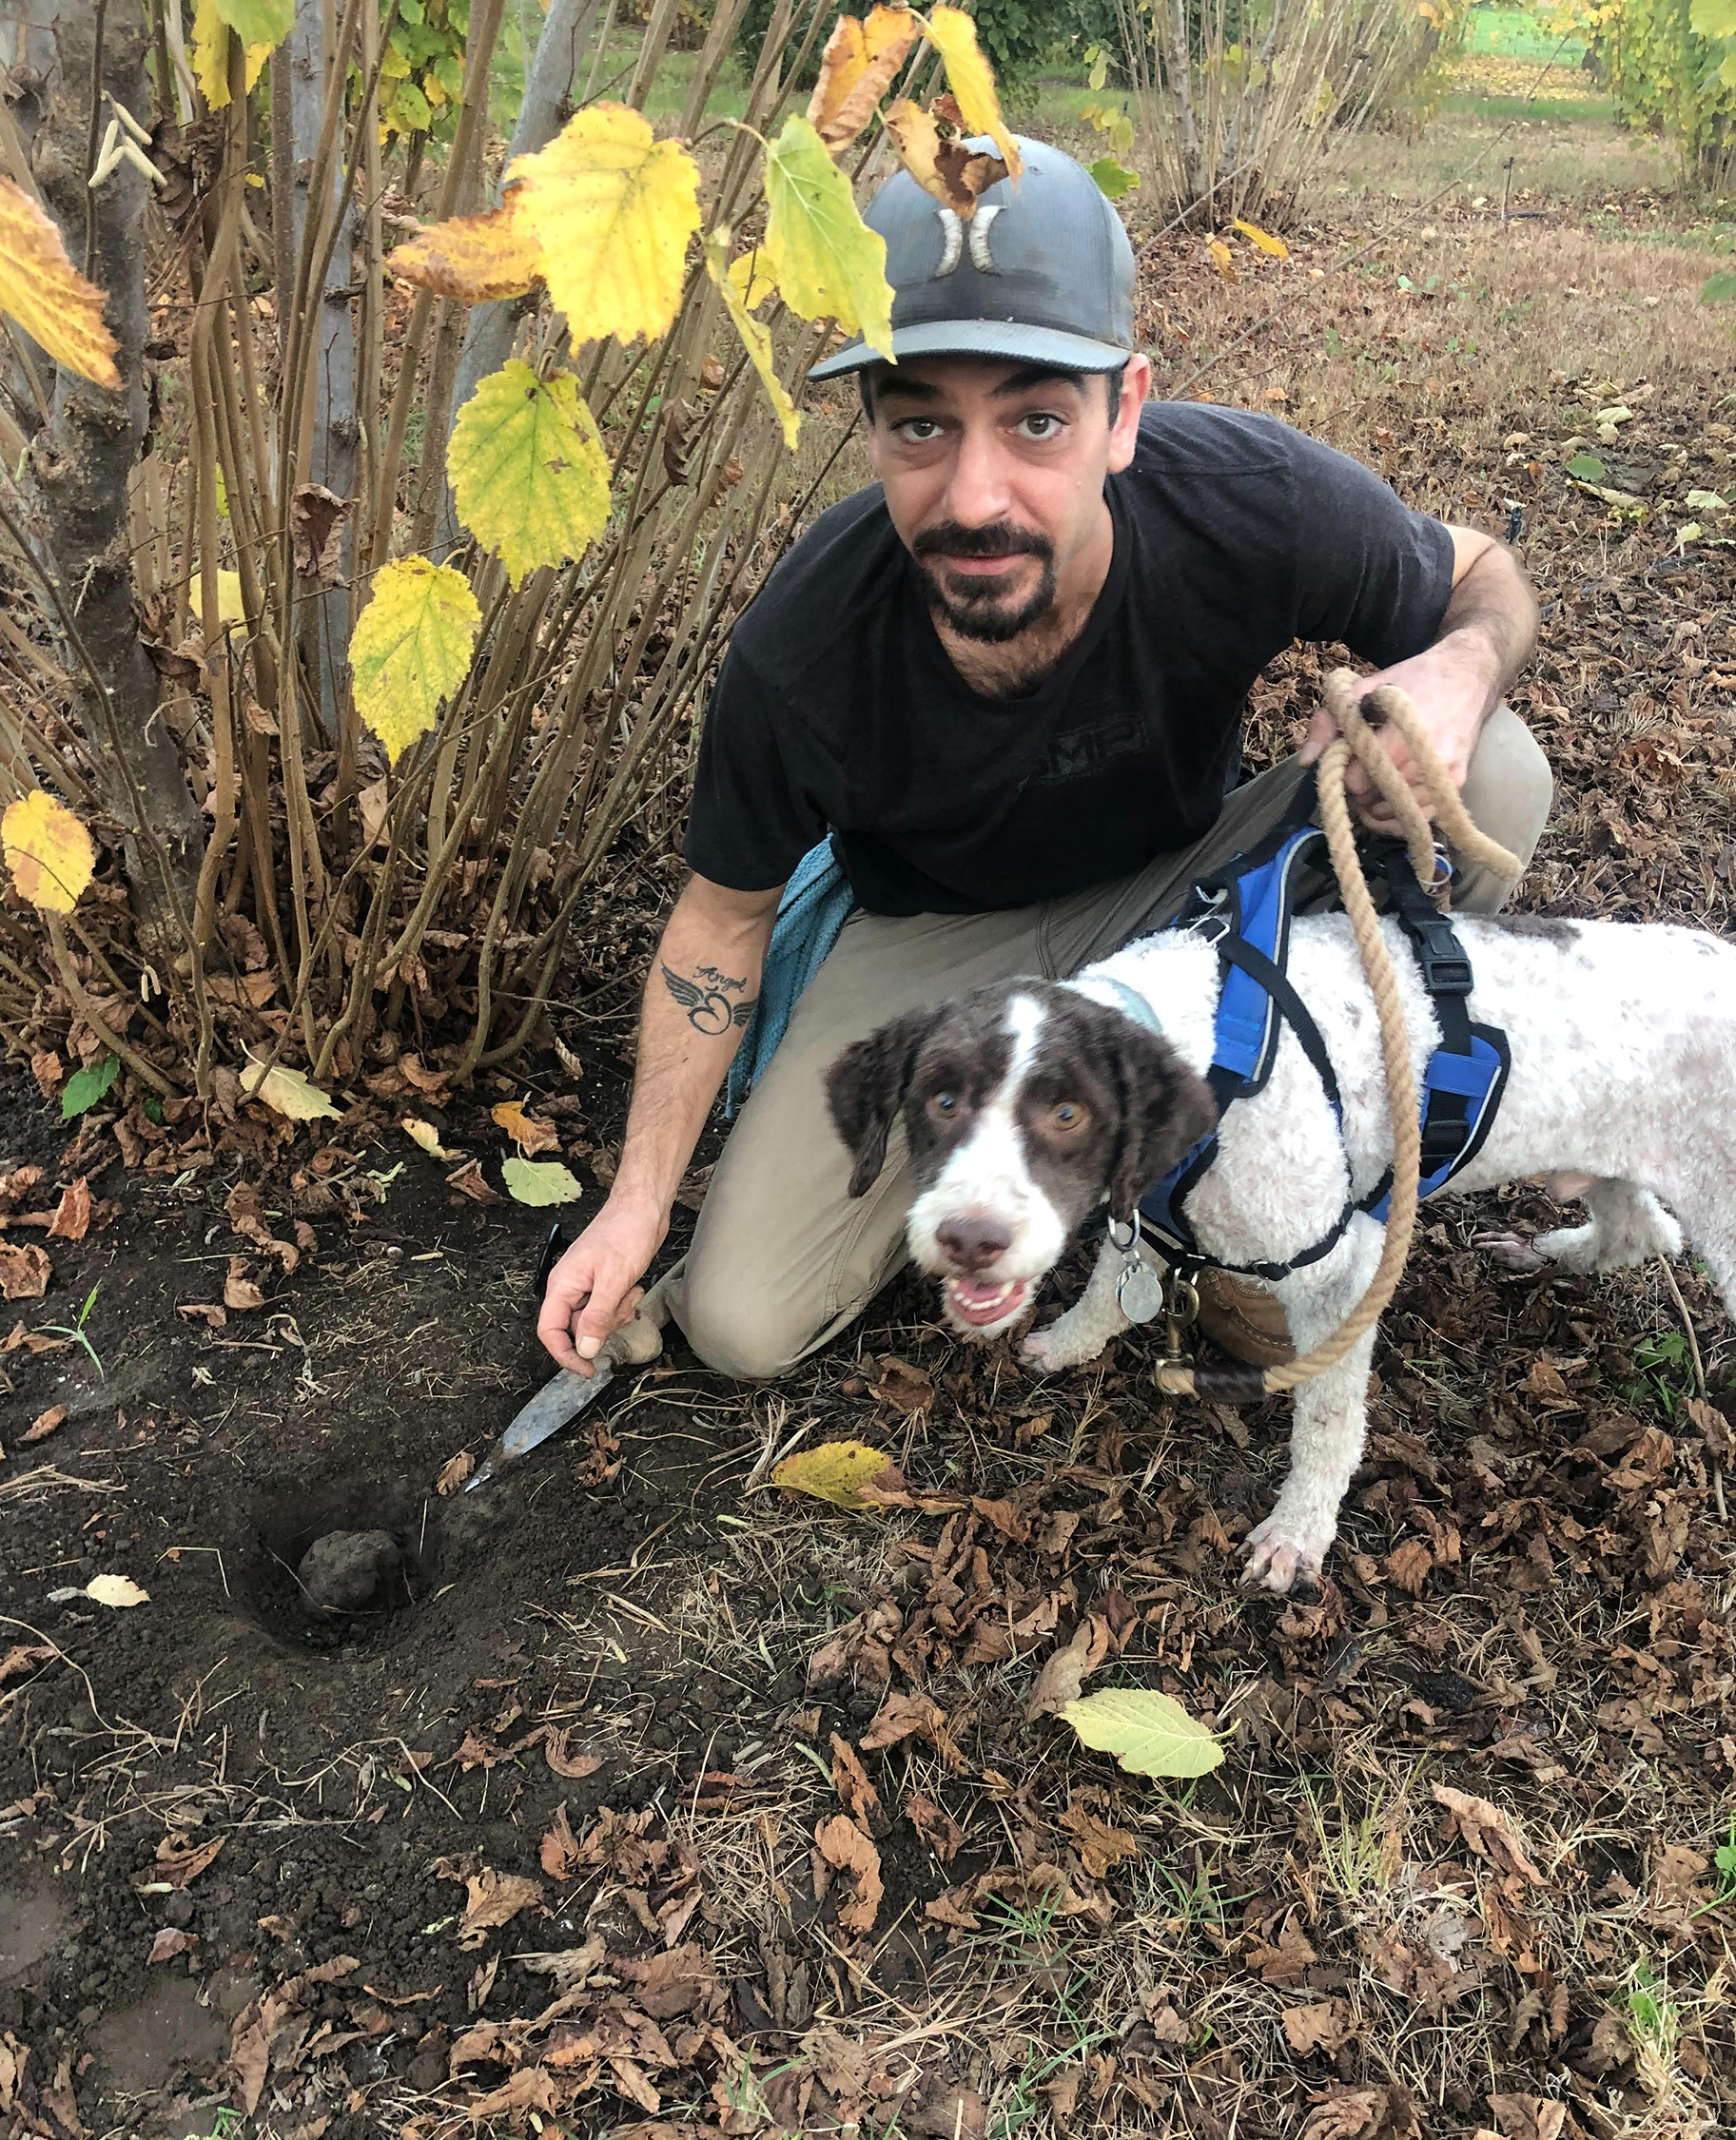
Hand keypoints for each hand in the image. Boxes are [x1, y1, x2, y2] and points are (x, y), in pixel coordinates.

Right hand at [536, 1191, 668, 1374]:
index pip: (549, 1331)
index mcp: (561, 1285)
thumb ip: (597, 1317)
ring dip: (616, 1315)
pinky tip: (633, 1287)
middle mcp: (570, 1288)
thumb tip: (584, 1349)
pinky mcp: (604, 1283)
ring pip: (596, 1321)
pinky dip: (623, 1304)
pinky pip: (609, 1309)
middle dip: (602, 1328)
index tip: (587, 1370)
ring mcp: (587, 1286)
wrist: (643, 1208)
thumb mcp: (613, 1279)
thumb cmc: (625, 1232)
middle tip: (621, 1309)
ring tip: (629, 1291)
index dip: (565, 1355)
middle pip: (576, 1329)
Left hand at [1299, 638, 1493, 836]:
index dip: (1344, 774)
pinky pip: (1420, 820)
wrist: (1467, 676)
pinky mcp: (1456, 785)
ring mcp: (1442, 775)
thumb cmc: (1410, 681)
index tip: (1347, 762)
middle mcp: (1424, 758)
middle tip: (1360, 773)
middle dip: (1359, 792)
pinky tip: (1389, 805)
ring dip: (1378, 807)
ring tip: (1376, 785)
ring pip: (1395, 814)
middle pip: (1374, 800)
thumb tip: (1307, 761)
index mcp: (1398, 732)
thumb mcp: (1362, 689)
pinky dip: (1399, 819)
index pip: (1357, 781)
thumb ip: (1328, 722)